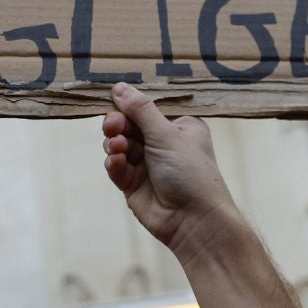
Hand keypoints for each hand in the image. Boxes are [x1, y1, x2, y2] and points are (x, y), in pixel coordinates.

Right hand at [101, 85, 242, 259]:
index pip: (147, 108)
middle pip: (129, 125)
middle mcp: (163, 143)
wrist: (194, 220)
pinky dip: (114, 163)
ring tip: (117, 147)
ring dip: (115, 144)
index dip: (129, 106)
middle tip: (113, 126)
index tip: (115, 101)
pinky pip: (117, 167)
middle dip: (118, 124)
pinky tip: (116, 162)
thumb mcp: (166, 134)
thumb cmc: (190, 173)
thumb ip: (141, 110)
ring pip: (119, 145)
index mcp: (179, 126)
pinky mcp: (134, 184)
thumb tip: (119, 87)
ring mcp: (147, 165)